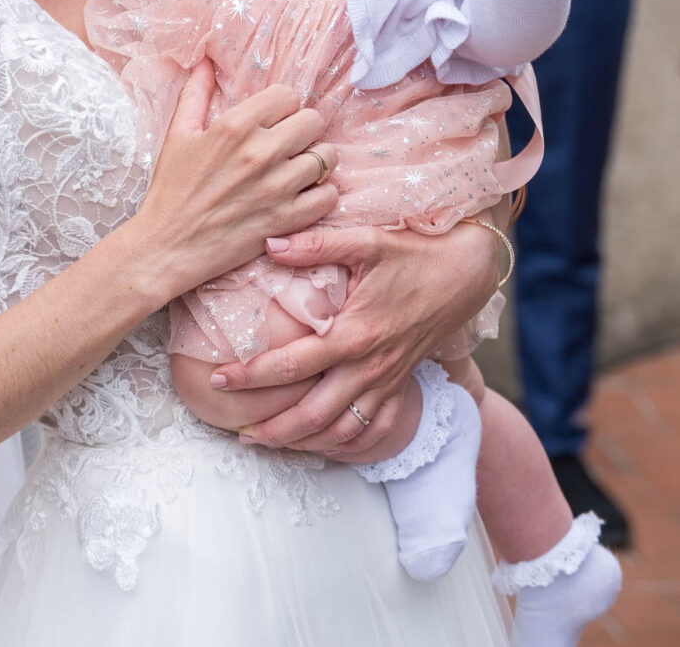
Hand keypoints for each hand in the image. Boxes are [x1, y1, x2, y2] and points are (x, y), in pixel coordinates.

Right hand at [134, 62, 336, 298]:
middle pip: (314, 121)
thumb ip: (196, 93)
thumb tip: (206, 61)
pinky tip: (303, 194)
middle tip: (291, 141)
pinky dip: (321, 194)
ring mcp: (277, 188)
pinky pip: (328, 195)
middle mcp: (261, 152)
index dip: (283, 105)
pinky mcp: (286, 220)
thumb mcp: (178, 134)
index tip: (275, 118)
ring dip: (316, 160)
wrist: (166, 247)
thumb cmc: (170, 189)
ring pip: (327, 157)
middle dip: (304, 128)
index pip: (288, 95)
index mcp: (235, 126)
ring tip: (300, 167)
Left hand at [210, 220, 498, 458]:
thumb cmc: (414, 253)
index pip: (292, 365)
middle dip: (271, 429)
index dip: (252, 376)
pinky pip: (371, 429)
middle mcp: (371, 367)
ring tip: (266, 441)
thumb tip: (269, 242)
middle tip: (234, 429)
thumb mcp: (367, 240)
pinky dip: (343, 445)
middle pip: (313, 415)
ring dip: (302, 443)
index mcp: (355, 334)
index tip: (219, 379)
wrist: (466, 272)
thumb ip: (316, 244)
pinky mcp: (400, 385)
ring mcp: (387, 381)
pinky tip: (318, 444)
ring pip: (341, 431)